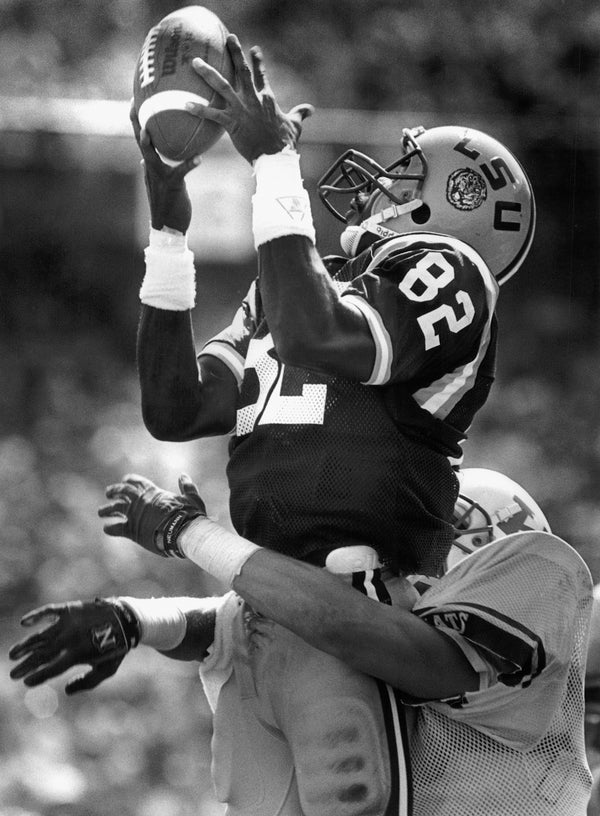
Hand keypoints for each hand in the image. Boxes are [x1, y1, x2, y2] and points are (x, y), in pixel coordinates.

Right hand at [9, 599, 138, 694]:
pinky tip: (24, 622)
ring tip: (13, 654)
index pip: (51, 669)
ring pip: (40, 636)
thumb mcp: (106, 670)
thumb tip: (66, 690)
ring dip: (25, 645)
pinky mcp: (70, 609)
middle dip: (26, 665)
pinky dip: (36, 616)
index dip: (38, 676)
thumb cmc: (116, 647)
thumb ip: (86, 682)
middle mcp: (70, 638)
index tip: (26, 682)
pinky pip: (48, 611)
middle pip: (42, 654)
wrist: (126, 619)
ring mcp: (68, 622)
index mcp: (78, 654)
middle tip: (12, 674)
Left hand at [98, 473, 205, 557]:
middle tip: (108, 493)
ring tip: (101, 512)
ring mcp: (134, 515)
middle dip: (114, 491)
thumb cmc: (189, 515)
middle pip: (122, 492)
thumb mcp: (191, 497)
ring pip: (115, 508)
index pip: (138, 482)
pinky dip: (110, 527)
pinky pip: (115, 527)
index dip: (130, 480)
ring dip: (106, 509)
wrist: (182, 531)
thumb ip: (187, 486)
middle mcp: (140, 501)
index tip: (125, 480)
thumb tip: (183, 475)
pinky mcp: (131, 530)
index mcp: (154, 492)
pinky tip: (107, 528)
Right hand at [130, 100, 199, 232]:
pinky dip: (188, 165)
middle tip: (134, 103)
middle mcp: (150, 168)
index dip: (137, 120)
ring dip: (147, 142)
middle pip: (140, 141)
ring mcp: (158, 177)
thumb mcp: (163, 183)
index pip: (142, 138)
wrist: (170, 227)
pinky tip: (198, 158)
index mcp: (150, 165)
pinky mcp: (171, 187)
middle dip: (136, 122)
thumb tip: (144, 159)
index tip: (134, 101)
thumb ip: (156, 169)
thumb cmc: (170, 204)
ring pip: (150, 155)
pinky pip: (179, 172)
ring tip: (148, 129)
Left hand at [186, 34, 313, 163]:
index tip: (253, 48)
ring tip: (195, 62)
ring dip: (207, 73)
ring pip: (222, 85)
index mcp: (267, 99)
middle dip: (235, 53)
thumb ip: (301, 114)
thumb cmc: (285, 143)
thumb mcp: (295, 125)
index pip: (261, 76)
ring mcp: (241, 109)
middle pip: (241, 71)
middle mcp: (253, 99)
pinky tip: (185, 104)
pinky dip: (199, 109)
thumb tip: (310, 109)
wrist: (276, 157)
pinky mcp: (232, 123)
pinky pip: (212, 114)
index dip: (257, 62)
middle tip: (229, 38)